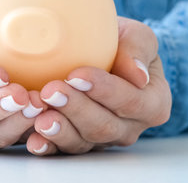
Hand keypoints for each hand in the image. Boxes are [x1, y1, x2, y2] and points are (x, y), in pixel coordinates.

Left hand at [25, 17, 171, 154]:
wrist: (102, 53)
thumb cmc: (120, 43)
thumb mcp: (136, 36)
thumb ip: (138, 48)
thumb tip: (138, 75)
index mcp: (152, 103)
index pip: (131, 102)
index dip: (105, 91)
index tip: (78, 75)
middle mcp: (129, 126)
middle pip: (104, 126)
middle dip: (76, 108)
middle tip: (51, 90)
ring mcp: (103, 139)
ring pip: (83, 141)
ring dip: (60, 130)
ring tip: (40, 116)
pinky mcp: (79, 142)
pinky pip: (63, 150)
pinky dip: (48, 146)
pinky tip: (34, 140)